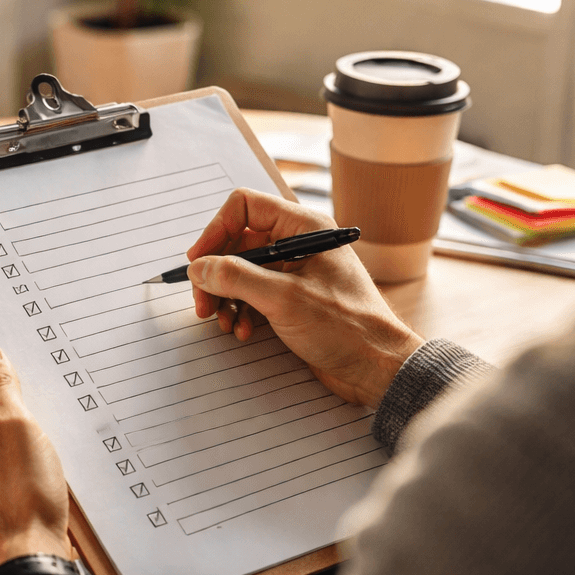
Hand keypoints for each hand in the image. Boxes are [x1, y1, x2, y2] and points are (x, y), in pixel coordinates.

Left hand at [0, 344, 71, 571]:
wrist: (25, 564)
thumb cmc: (21, 501)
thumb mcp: (16, 427)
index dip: (1, 379)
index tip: (25, 391)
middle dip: (10, 413)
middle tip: (36, 427)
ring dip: (14, 444)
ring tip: (36, 459)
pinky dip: (13, 470)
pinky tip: (32, 482)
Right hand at [186, 189, 424, 407]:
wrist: (376, 367)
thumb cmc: (346, 327)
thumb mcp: (283, 299)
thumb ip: (236, 278)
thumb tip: (199, 267)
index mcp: (303, 227)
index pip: (245, 208)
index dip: (216, 231)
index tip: (198, 262)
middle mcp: (298, 243)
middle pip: (238, 243)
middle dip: (216, 274)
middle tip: (202, 303)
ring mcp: (295, 272)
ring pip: (242, 272)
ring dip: (225, 297)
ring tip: (223, 323)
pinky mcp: (292, 299)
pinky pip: (253, 295)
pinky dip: (241, 312)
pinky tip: (243, 331)